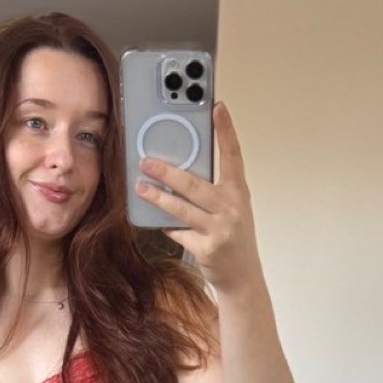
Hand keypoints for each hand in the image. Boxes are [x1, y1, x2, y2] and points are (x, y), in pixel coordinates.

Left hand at [135, 101, 261, 294]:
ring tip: (140, 187)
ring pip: (181, 208)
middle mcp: (231, 208)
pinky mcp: (206, 248)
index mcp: (238, 192)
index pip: (233, 154)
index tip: (217, 106)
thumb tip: (179, 173)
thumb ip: (212, 191)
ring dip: (157, 197)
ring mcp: (219, 229)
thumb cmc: (233, 237)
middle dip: (167, 172)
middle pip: (194, 184)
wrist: (242, 276)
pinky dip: (167, 226)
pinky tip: (156, 220)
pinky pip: (178, 232)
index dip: (226, 130)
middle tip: (146, 161)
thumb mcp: (231, 209)